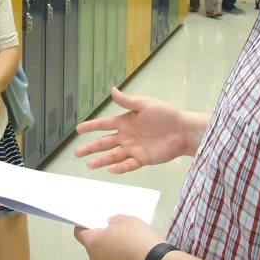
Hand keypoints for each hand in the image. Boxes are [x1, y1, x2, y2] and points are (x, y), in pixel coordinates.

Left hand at [74, 215, 164, 259]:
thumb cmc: (138, 239)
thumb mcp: (127, 220)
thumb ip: (113, 223)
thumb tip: (109, 228)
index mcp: (92, 244)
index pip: (80, 233)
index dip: (86, 226)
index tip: (97, 222)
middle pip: (94, 249)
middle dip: (104, 242)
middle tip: (119, 235)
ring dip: (114, 256)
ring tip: (132, 251)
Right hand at [75, 87, 191, 171]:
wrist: (182, 130)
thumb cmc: (165, 115)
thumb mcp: (145, 104)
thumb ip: (127, 101)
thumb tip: (112, 89)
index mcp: (125, 121)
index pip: (104, 124)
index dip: (91, 126)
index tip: (78, 129)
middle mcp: (126, 136)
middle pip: (104, 142)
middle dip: (90, 148)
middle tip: (77, 153)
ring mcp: (133, 148)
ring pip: (113, 156)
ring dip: (101, 160)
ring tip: (89, 165)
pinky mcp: (142, 159)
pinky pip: (128, 164)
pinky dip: (119, 168)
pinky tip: (110, 170)